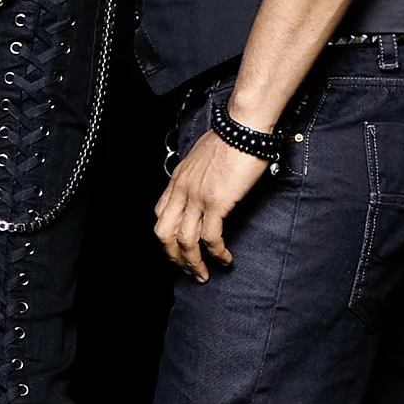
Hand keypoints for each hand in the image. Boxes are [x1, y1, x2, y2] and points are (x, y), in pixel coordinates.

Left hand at [153, 128, 269, 281]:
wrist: (243, 128)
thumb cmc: (230, 139)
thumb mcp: (203, 158)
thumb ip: (199, 175)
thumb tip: (205, 187)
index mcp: (178, 179)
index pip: (160, 214)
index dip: (166, 237)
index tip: (178, 250)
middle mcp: (182, 189)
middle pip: (163, 232)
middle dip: (173, 257)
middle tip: (187, 270)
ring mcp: (197, 197)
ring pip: (184, 240)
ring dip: (193, 262)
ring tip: (204, 274)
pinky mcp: (216, 202)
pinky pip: (210, 237)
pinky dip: (216, 253)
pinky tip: (224, 259)